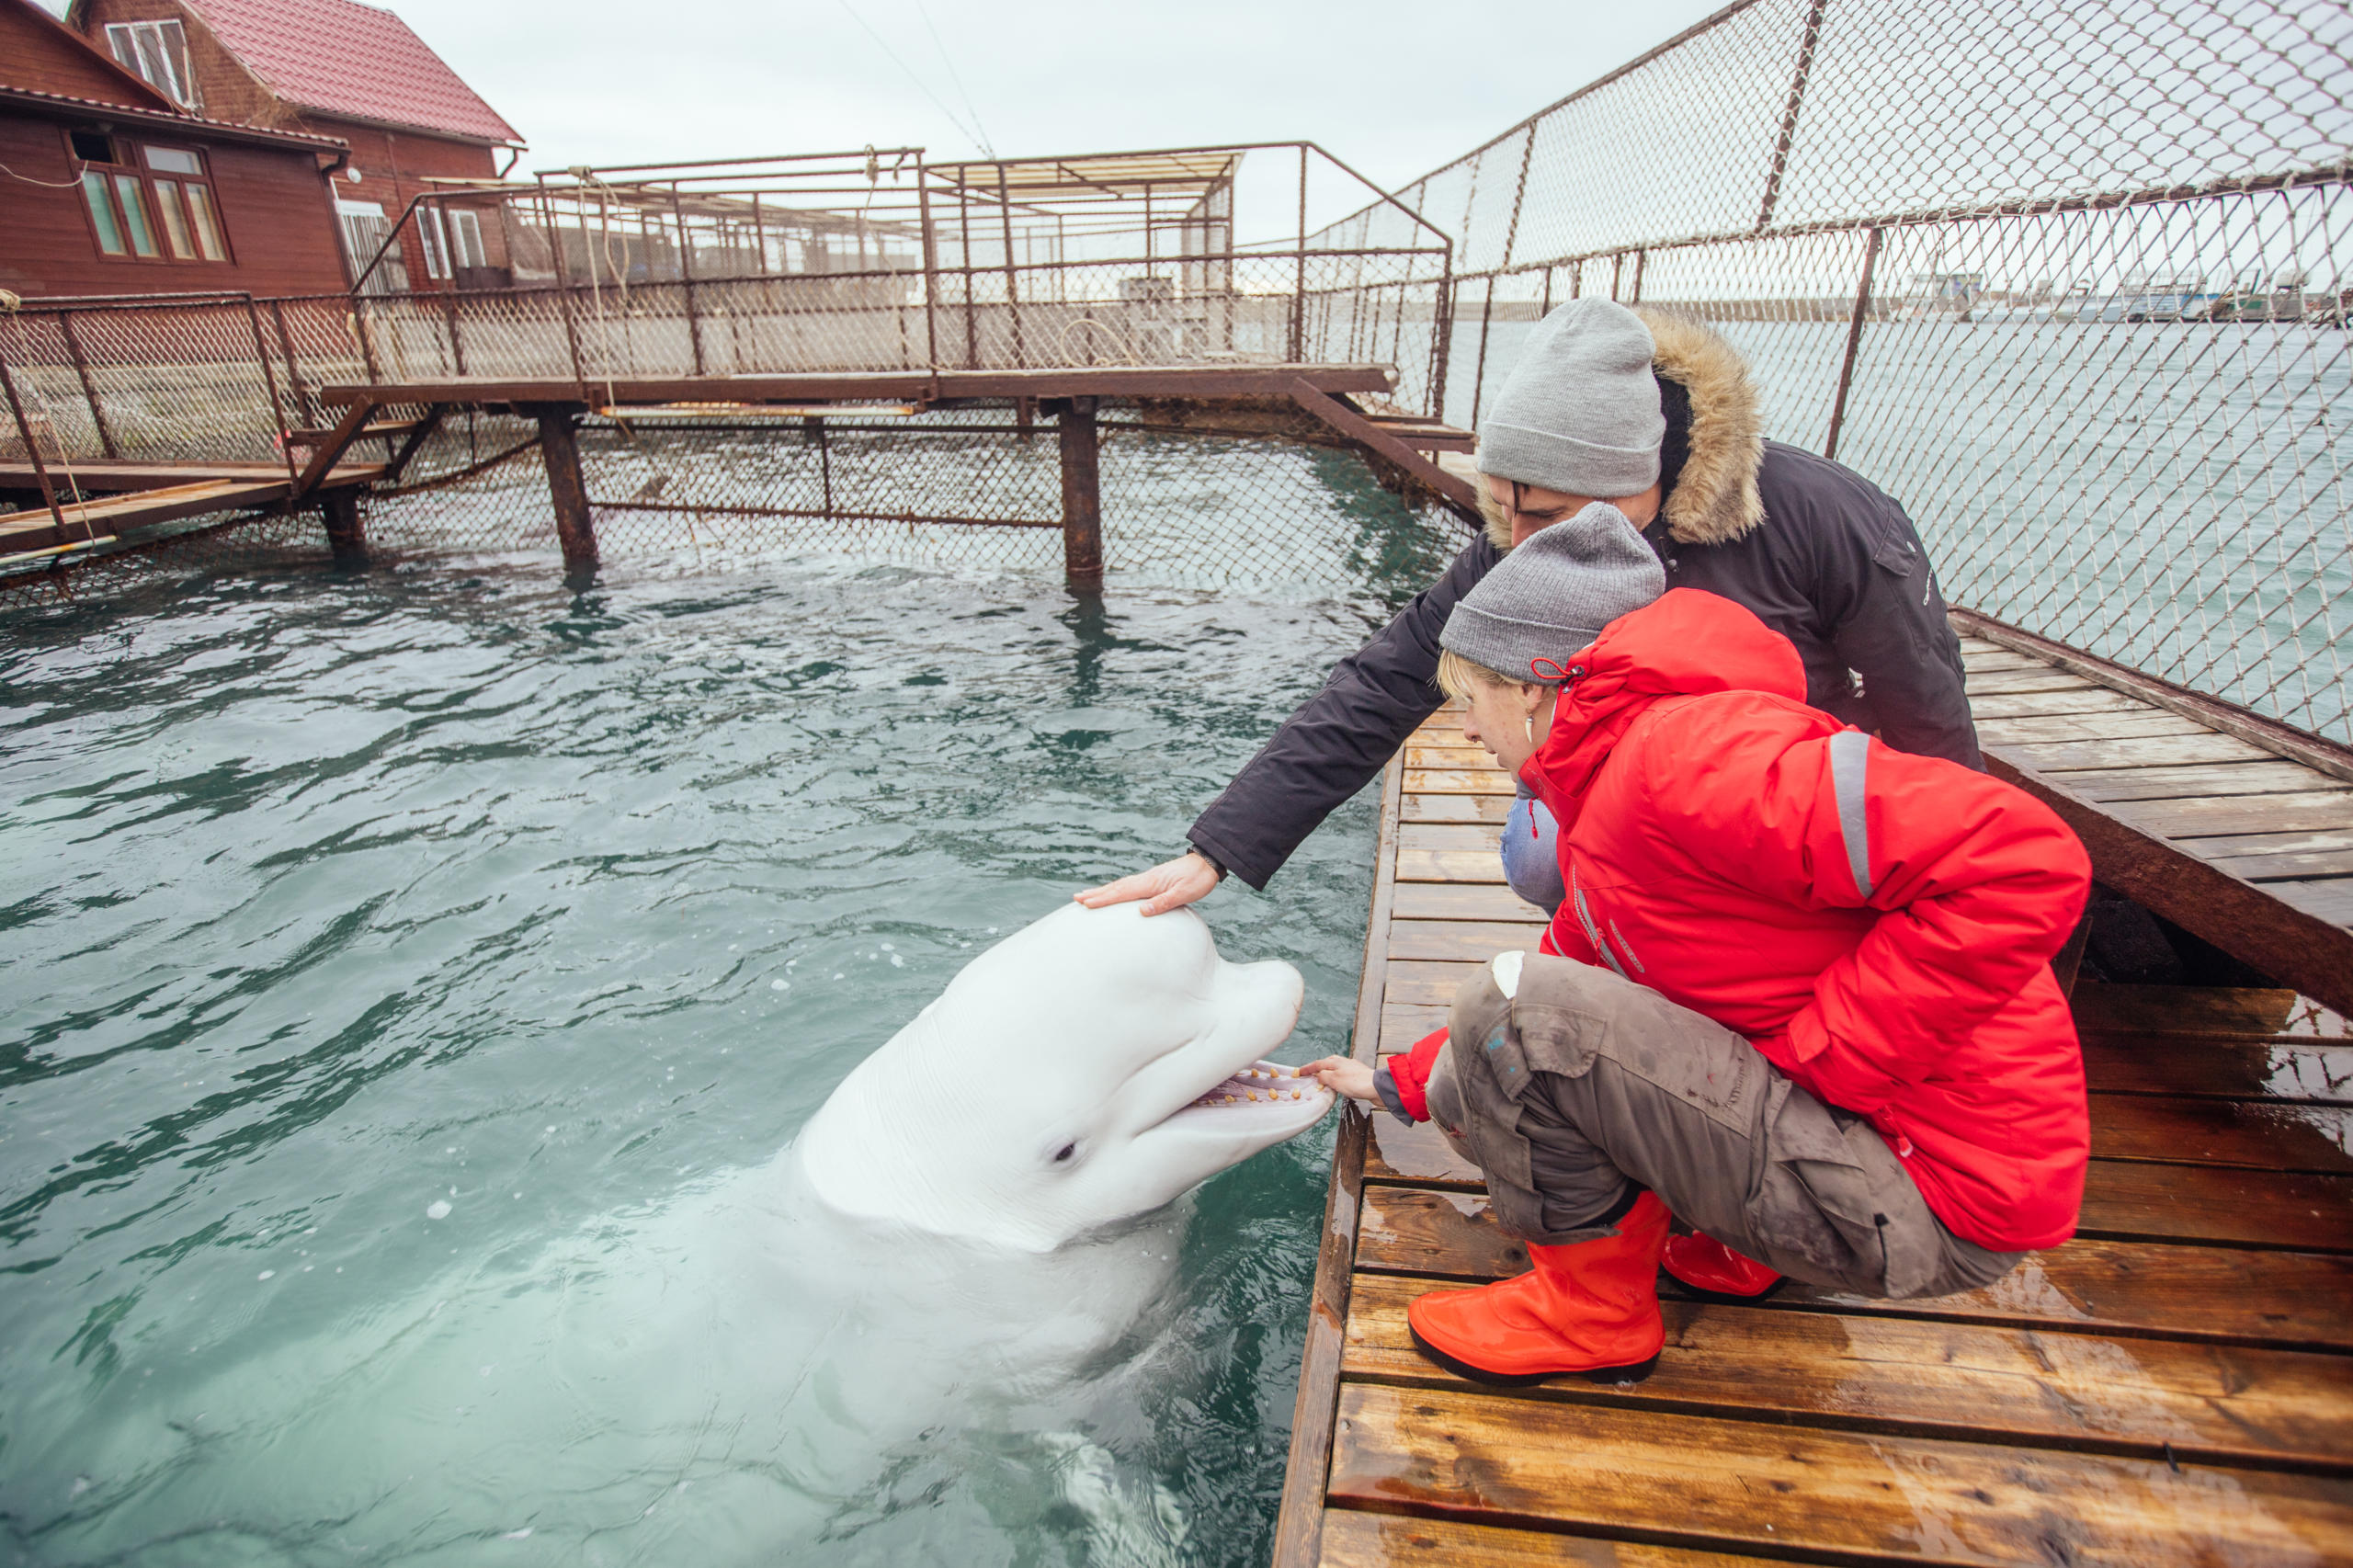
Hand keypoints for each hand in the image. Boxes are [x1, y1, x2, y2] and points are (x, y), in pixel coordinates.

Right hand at [1074, 851, 1221, 916]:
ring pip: (1119, 886)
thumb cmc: (1198, 880)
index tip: (1085, 904)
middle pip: (1115, 888)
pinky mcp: (1152, 880)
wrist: (1207, 862)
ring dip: (1102, 891)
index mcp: (1150, 883)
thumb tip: (1142, 912)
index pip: (1121, 893)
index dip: (1103, 899)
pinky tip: (1112, 892)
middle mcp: (1145, 879)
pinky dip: (1115, 889)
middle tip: (1075, 899)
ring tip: (1086, 896)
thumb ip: (1164, 903)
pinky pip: (1128, 886)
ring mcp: (1148, 879)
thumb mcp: (1185, 894)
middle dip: (1095, 894)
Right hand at [1302, 1055, 1376, 1103]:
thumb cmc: (1357, 1082)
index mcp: (1335, 1062)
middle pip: (1327, 1064)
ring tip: (1323, 1081)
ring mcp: (1352, 1069)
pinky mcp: (1359, 1077)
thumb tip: (1318, 1076)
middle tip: (1311, 1074)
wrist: (1377, 1087)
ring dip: (1328, 1074)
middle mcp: (1344, 1063)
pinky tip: (1339, 1086)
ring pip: (1336, 1070)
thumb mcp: (1334, 1079)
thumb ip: (1323, 1076)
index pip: (1317, 1064)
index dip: (1307, 1068)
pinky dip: (1337, 1080)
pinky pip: (1343, 1076)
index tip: (1299, 1072)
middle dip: (1318, 1068)